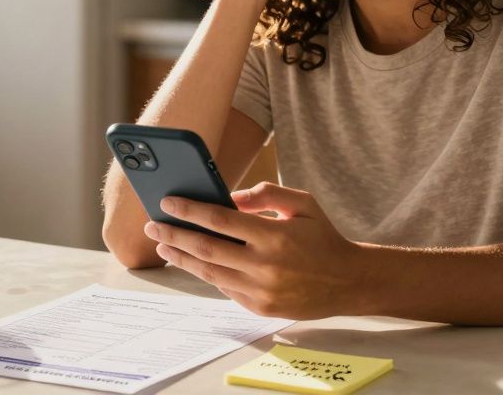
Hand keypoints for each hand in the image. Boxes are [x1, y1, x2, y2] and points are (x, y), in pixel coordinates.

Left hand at [143, 182, 366, 318]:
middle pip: (206, 248)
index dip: (189, 210)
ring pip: (209, 272)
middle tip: (153, 226)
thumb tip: (228, 198)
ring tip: (164, 245)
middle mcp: (265, 265)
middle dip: (174, 235)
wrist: (348, 281)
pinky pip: (224, 288)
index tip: (168, 202)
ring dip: (182, 258)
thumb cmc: (323, 237)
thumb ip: (265, 195)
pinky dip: (206, 273)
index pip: (220, 220)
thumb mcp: (302, 204)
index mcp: (274, 235)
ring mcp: (261, 290)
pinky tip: (193, 261)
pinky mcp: (260, 308)